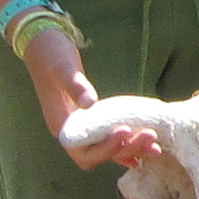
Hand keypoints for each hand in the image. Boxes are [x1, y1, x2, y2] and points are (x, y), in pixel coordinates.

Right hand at [23, 29, 162, 169]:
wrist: (44, 44)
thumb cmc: (51, 55)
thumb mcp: (63, 68)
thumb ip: (76, 86)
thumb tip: (89, 103)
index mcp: (62, 125)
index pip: (84, 152)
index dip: (106, 148)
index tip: (125, 132)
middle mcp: (72, 132)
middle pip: (100, 154)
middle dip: (126, 149)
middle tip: (150, 137)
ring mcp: (81, 127)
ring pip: (108, 148)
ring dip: (131, 148)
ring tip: (154, 145)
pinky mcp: (91, 119)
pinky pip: (109, 138)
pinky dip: (126, 144)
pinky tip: (143, 147)